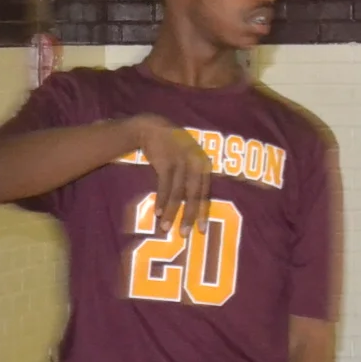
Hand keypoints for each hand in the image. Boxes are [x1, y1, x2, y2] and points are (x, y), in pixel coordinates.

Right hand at [133, 114, 212, 235]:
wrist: (154, 128)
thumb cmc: (175, 147)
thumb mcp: (191, 159)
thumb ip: (196, 177)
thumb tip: (196, 205)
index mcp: (205, 165)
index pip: (206, 193)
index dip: (203, 212)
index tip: (201, 230)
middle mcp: (196, 164)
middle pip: (193, 195)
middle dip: (189, 216)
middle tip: (184, 234)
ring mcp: (181, 163)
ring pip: (177, 193)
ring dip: (171, 212)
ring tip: (165, 228)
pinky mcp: (166, 163)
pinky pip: (164, 186)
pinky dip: (161, 201)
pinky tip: (157, 213)